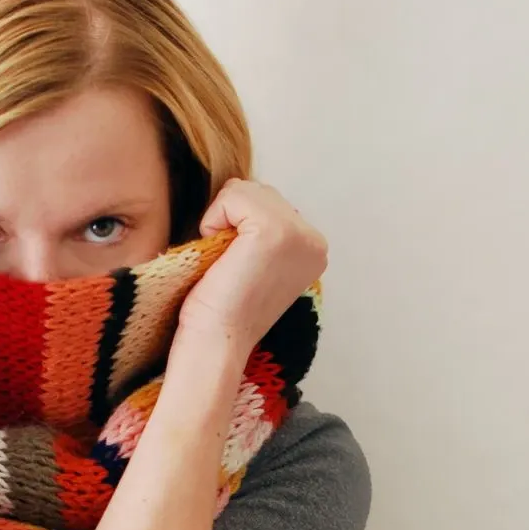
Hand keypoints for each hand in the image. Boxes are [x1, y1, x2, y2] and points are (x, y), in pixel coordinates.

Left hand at [180, 178, 327, 352]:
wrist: (216, 339)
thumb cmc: (223, 305)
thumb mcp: (257, 260)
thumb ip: (263, 229)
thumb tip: (243, 191)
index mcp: (314, 249)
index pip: (268, 203)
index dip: (240, 228)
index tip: (241, 268)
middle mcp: (315, 241)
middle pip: (259, 192)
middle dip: (233, 220)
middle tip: (231, 265)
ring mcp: (299, 234)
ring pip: (246, 190)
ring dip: (222, 221)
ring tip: (227, 261)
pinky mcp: (275, 230)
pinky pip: (232, 195)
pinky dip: (213, 221)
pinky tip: (221, 256)